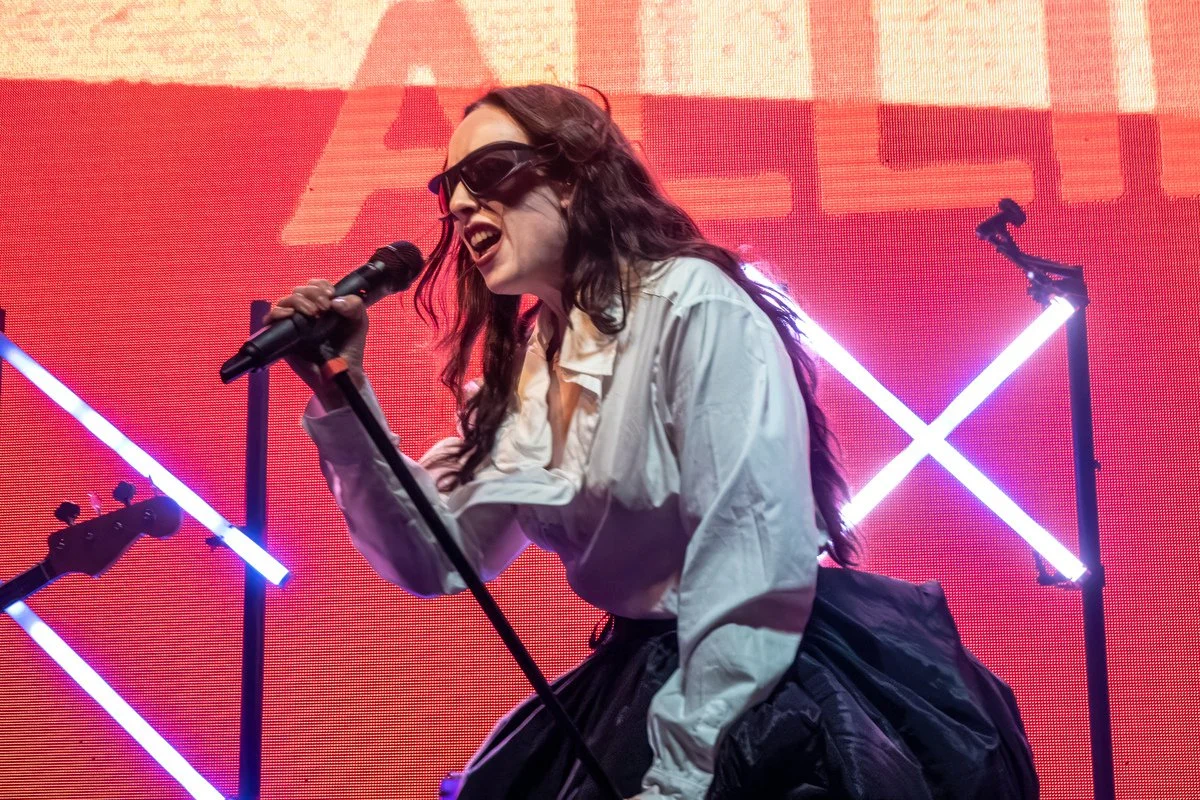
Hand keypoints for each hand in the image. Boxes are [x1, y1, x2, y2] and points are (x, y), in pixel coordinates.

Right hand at [264, 278, 367, 408]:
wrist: (342, 372)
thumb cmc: (349, 348)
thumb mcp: (359, 323)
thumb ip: (355, 306)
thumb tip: (336, 301)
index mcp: (322, 305)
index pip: (314, 286)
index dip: (321, 286)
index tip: (331, 295)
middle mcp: (305, 312)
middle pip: (299, 290)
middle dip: (312, 294)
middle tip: (325, 307)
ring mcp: (293, 323)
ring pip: (285, 301)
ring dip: (299, 301)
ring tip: (314, 314)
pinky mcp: (282, 336)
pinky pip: (271, 319)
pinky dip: (278, 313)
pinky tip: (291, 315)